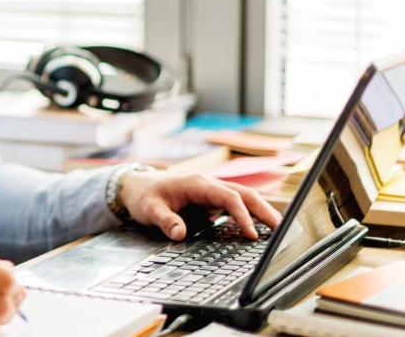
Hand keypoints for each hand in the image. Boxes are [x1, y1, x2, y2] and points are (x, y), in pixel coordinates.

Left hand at [118, 169, 282, 240]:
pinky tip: (258, 227)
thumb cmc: (144, 195)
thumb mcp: (149, 209)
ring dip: (261, 211)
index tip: (252, 234)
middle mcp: (209, 185)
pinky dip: (249, 214)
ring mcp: (211, 191)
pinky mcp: (210, 200)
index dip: (243, 215)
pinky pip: (235, 205)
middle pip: (244, 194)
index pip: (229, 197)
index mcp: (197, 184)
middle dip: (263, 210)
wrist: (136, 186)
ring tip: (278, 229)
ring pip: (243, 198)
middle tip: (281, 229)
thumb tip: (179, 233)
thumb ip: (165, 220)